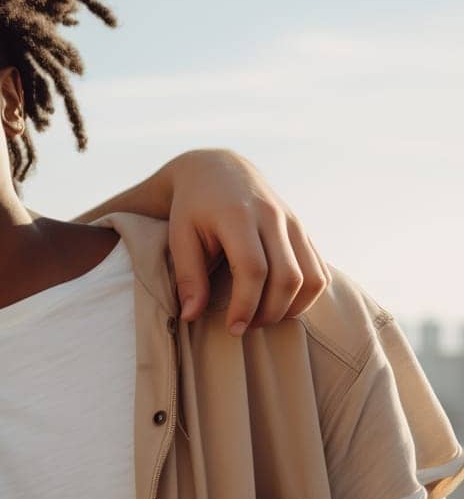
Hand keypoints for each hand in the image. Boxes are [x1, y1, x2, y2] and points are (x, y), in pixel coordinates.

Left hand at [164, 149, 328, 332]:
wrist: (218, 170)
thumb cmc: (192, 207)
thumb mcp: (179, 236)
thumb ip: (187, 276)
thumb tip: (190, 316)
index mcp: (237, 216)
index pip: (253, 269)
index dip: (246, 305)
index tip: (233, 328)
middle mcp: (272, 217)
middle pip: (288, 277)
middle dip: (270, 312)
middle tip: (245, 326)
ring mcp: (293, 222)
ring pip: (312, 277)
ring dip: (292, 307)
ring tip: (263, 317)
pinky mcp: (303, 230)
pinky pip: (319, 270)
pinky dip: (306, 295)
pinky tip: (281, 304)